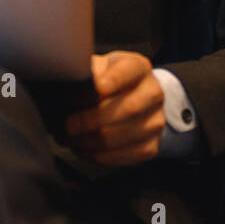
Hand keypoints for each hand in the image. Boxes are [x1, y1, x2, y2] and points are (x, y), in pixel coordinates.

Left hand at [62, 51, 164, 165]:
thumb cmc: (104, 81)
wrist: (126, 99)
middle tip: (68, 125)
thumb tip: (74, 86)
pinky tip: (84, 149)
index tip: (95, 89)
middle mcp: (153, 92)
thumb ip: (87, 72)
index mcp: (138, 67)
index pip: (129, 71)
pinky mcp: (152, 145)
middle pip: (127, 109)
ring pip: (123, 136)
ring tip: (70, 139)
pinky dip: (100, 156)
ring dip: (92, 141)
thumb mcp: (96, 68)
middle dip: (92, 120)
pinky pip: (126, 156)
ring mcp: (156, 120)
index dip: (113, 80)